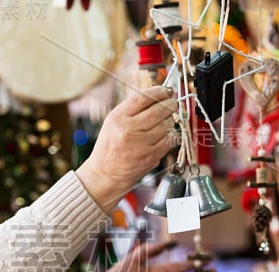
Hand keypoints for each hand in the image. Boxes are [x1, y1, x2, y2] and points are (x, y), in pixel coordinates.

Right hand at [76, 86, 176, 211]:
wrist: (106, 174)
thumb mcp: (113, 122)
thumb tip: (157, 96)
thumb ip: (132, 109)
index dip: (158, 91)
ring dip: (170, 120)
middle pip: (158, 110)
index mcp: (118, 118)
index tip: (166, 90)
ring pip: (166, 125)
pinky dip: (170, 135)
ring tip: (166, 120)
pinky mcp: (151, 156)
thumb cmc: (109, 147)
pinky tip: (165, 134)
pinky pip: (169, 140)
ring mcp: (141, 144)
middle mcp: (129, 130)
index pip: (142, 98)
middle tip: (172, 103)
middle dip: (169, 104)